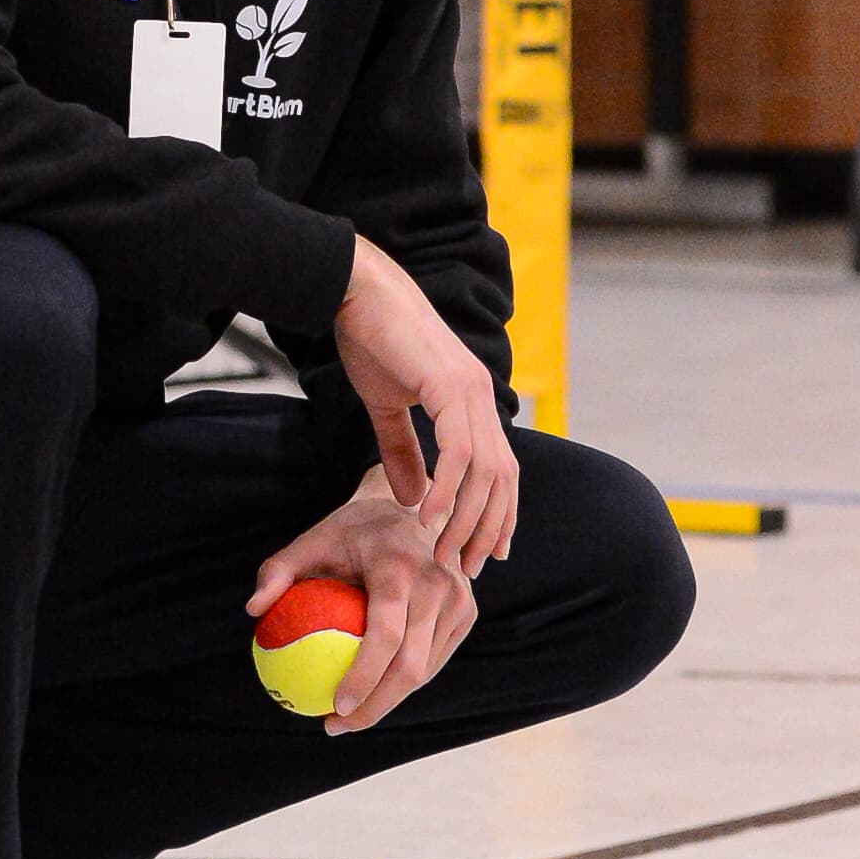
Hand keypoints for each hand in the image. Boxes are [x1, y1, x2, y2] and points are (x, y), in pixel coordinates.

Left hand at [249, 477, 477, 735]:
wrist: (408, 506)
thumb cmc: (348, 532)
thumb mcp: (308, 542)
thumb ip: (277, 572)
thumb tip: (253, 611)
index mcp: (399, 566)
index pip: (386, 635)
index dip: (363, 678)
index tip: (333, 707)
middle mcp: (437, 583)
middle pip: (410, 666)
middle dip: (375, 707)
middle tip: (336, 725)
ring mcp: (458, 599)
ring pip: (425, 670)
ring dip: (388, 703)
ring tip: (348, 719)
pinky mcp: (467, 611)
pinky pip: (433, 661)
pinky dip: (403, 684)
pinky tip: (371, 697)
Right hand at [330, 236, 521, 572]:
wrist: (357, 291)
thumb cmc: (371, 340)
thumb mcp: (387, 407)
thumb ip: (403, 453)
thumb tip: (412, 500)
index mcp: (474, 400)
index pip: (502, 469)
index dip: (501, 513)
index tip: (489, 552)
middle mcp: (481, 396)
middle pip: (502, 478)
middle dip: (489, 528)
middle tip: (468, 567)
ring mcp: (470, 390)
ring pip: (484, 471)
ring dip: (467, 518)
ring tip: (444, 552)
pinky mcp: (448, 386)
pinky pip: (457, 450)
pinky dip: (446, 488)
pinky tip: (427, 515)